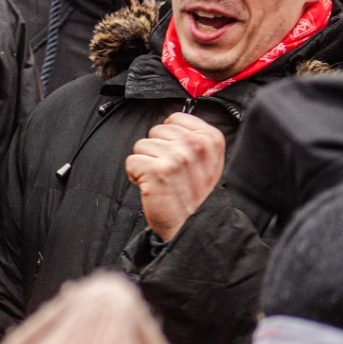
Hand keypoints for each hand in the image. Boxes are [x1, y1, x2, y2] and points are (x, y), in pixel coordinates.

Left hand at [125, 112, 224, 241]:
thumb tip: (170, 120)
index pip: (175, 118)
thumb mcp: (208, 159)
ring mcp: (176, 158)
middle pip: (156, 130)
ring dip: (146, 162)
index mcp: (210, 138)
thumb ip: (194, 136)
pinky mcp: (156, 171)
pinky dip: (136, 174)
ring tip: (161, 179)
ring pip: (141, 145)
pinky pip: (131, 161)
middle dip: (156, 149)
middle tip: (169, 170)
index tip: (177, 154)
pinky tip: (151, 185)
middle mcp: (195, 145)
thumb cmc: (195, 192)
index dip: (169, 137)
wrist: (192, 225)